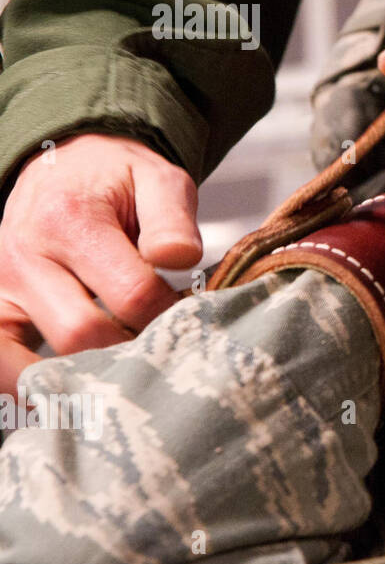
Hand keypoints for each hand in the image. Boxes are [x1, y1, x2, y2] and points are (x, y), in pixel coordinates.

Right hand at [0, 134, 201, 392]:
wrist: (64, 170)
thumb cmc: (115, 181)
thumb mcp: (157, 179)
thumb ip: (173, 219)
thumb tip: (178, 258)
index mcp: (69, 220)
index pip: (131, 294)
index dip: (169, 314)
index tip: (187, 315)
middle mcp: (24, 256)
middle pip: (83, 334)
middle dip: (131, 350)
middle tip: (160, 347)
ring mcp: (0, 288)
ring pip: (34, 363)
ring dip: (85, 378)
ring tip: (123, 376)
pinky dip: (31, 389)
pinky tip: (71, 393)